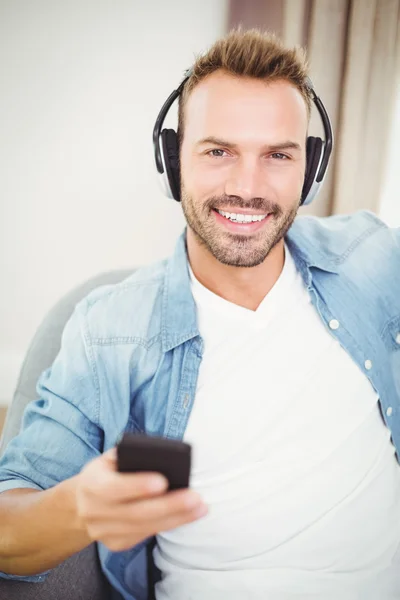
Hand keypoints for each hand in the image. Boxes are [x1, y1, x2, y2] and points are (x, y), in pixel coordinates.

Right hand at [75, 448, 206, 551]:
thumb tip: (161, 455)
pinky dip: (169, 524)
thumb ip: (128, 456)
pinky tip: (188, 516)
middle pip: (135, 513)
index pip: (113, 487)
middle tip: (195, 497)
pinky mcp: (116, 544)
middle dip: (169, 506)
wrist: (82, 502)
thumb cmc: (106, 472)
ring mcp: (104, 532)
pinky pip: (146, 535)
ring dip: (176, 518)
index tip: (163, 482)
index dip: (137, 486)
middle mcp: (93, 511)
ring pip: (144, 527)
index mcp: (90, 484)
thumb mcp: (109, 458)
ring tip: (200, 507)